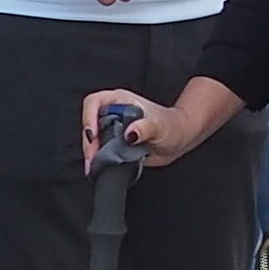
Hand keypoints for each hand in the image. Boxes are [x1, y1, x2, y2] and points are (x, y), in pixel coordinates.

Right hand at [78, 78, 234, 169]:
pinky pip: (100, 151)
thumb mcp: (160, 126)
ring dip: (91, 153)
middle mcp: (114, 113)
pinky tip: (98, 168)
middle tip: (93, 158)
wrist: (180, 140)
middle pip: (89, 123)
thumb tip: (130, 133)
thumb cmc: (173, 125)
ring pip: (92, 139)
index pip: (94, 102)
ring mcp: (114, 129)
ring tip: (94, 166)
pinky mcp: (115, 144)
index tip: (92, 135)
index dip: (88, 117)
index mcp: (121, 101)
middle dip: (88, 142)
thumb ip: (145, 128)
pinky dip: (98, 160)